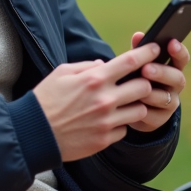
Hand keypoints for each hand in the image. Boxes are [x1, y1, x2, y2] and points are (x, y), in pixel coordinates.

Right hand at [32, 44, 160, 161]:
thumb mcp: (62, 72)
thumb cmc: (46, 99)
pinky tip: (109, 121)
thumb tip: (105, 64)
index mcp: (94, 79)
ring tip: (125, 103)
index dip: (147, 53)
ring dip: (136, 105)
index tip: (156, 50)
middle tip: (140, 82)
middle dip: (146, 83)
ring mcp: (106, 121)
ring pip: (140, 111)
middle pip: (143, 87)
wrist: (34, 133)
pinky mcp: (104, 140)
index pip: (130, 62)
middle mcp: (104, 100)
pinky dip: (121, 124)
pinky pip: (124, 129)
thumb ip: (87, 66)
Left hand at [125, 34, 188, 133]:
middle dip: (162, 73)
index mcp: (172, 68)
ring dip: (152, 93)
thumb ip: (139, 52)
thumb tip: (138, 35)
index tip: (172, 43)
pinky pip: (153, 115)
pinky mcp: (159, 119)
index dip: (179, 51)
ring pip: (165, 99)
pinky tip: (132, 106)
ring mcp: (170, 103)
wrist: (131, 108)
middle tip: (146, 69)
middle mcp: (175, 86)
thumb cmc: (136, 79)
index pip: (182, 59)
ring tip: (138, 89)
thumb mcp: (137, 65)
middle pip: (177, 78)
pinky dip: (142, 110)